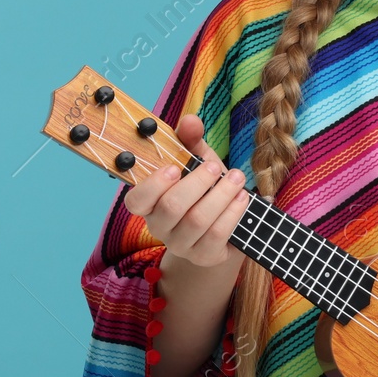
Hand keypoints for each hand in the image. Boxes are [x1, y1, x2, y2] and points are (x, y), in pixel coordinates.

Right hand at [122, 113, 250, 269]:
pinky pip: (216, 235)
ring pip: (197, 220)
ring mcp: (181, 245)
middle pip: (171, 207)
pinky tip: (242, 198)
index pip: (135, 201)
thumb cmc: (203, 189)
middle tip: (214, 167)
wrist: (222, 228)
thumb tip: (190, 120)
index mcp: (149, 203)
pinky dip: (232, 213)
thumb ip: (190, 141)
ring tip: (237, 179)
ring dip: (221, 195)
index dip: (153, 184)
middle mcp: (159, 227)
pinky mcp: (204, 256)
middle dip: (197, 183)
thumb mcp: (196, 162)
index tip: (174, 167)